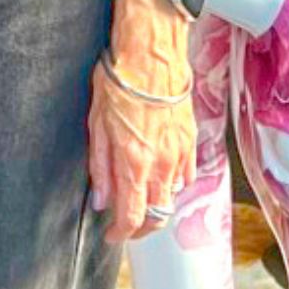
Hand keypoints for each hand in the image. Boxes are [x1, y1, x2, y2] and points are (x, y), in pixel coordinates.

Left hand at [88, 0, 194, 243]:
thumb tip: (101, 200)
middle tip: (126, 225)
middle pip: (158, 214)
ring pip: (172, 196)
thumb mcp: (97, 125)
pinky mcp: (191, 140)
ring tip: (140, 199)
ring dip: (157, 205)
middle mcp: (162, 164)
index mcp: (135, 163)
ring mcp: (180, 153)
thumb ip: (101, 168)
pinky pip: (186, 175)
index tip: (111, 235)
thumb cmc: (119, 82)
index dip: (121, 233)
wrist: (152, 53)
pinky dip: (173, 185)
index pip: (132, 217)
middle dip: (141, 227)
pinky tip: (161, 178)